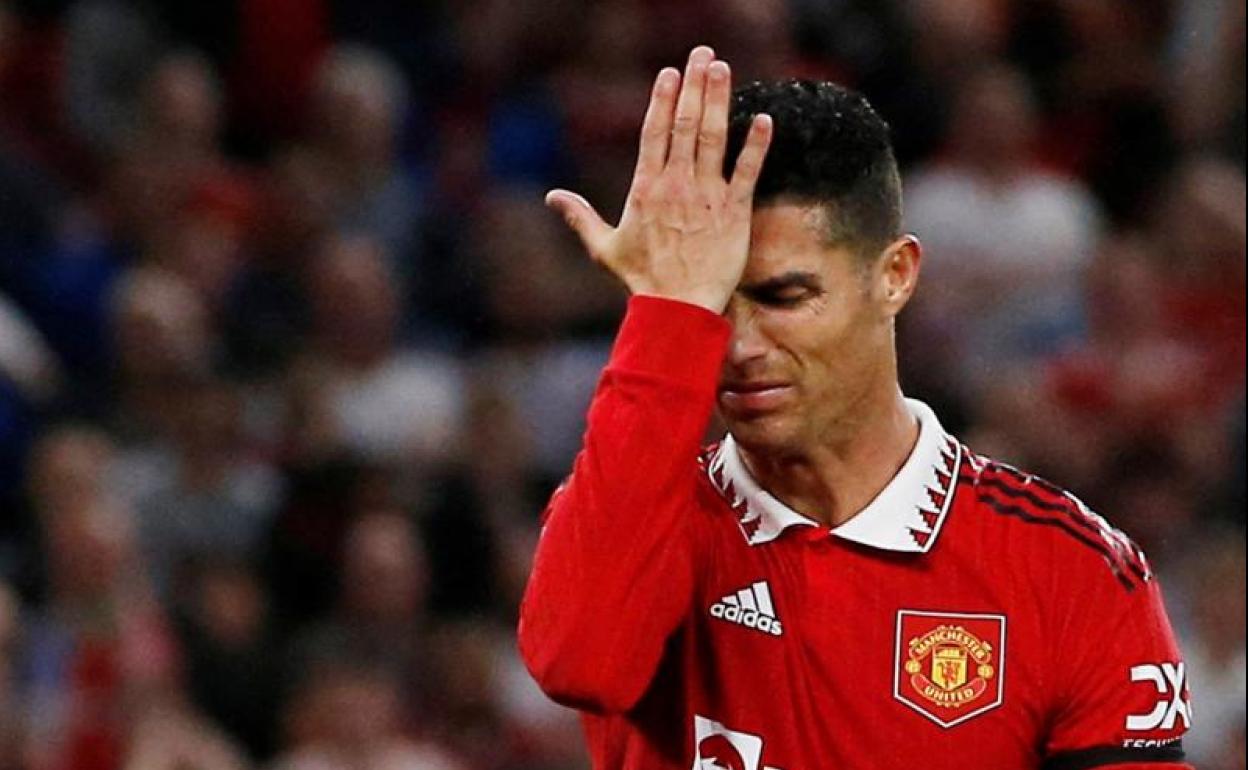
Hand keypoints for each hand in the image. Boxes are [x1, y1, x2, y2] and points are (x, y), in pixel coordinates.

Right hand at [546, 46, 772, 313]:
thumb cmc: (641, 281)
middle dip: (693, 85)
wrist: (678, 310)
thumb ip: (580, 216)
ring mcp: (707, 196)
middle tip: (702, 54)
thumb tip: (552, 197)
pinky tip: (764, 119)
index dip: (662, 99)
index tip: (670, 73)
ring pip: (714, 138)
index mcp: (646, 188)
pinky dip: (756, 145)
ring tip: (722, 69)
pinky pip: (747, 171)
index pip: (655, 133)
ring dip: (718, 100)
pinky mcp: (734, 212)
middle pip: (685, 124)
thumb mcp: (604, 247)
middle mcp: (676, 185)